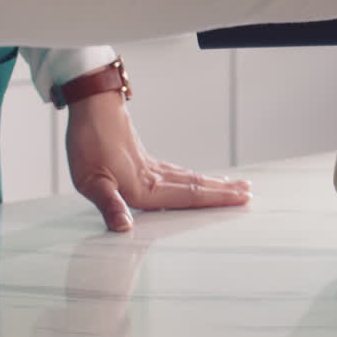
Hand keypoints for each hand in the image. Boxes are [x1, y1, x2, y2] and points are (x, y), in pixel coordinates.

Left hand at [65, 90, 251, 231]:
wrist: (91, 108)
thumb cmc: (88, 143)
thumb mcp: (90, 181)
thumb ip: (109, 205)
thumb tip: (123, 228)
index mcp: (144, 187)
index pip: (187, 196)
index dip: (215, 200)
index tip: (240, 200)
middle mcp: (153, 177)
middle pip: (195, 186)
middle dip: (223, 192)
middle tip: (248, 194)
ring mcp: (151, 167)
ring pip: (189, 178)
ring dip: (213, 184)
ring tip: (233, 186)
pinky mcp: (144, 160)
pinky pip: (177, 172)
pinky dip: (193, 178)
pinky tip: (195, 179)